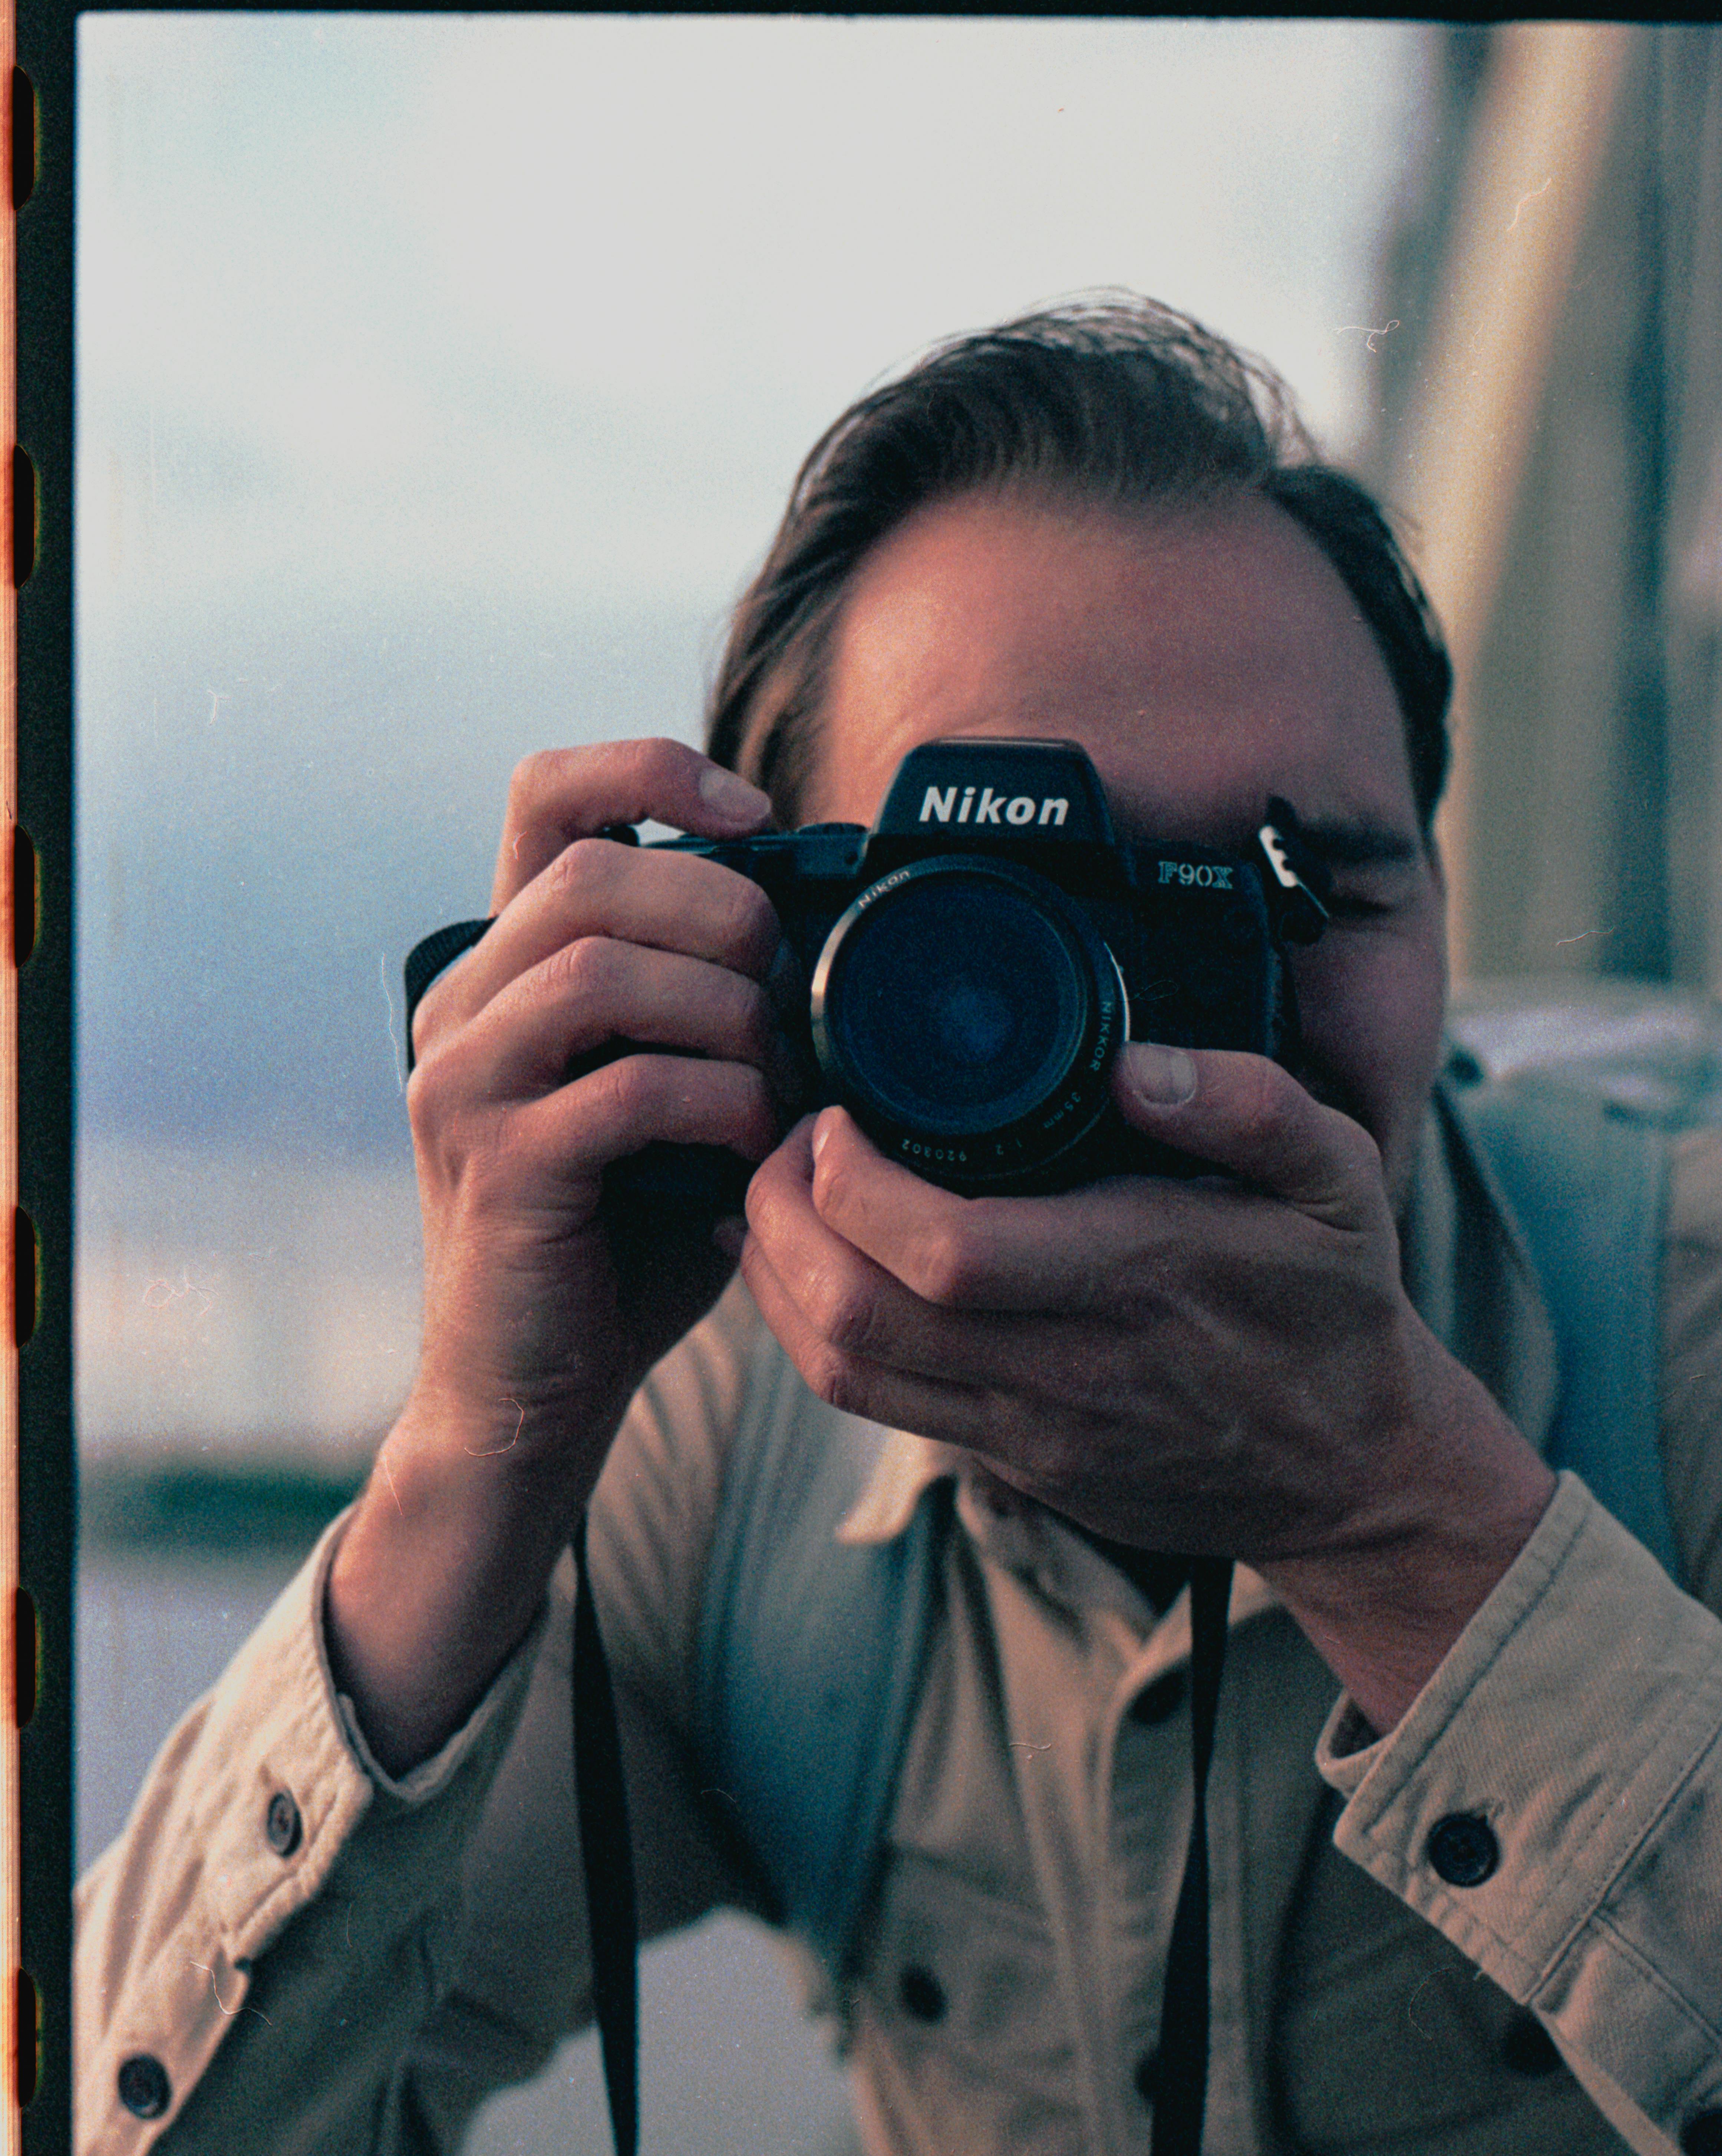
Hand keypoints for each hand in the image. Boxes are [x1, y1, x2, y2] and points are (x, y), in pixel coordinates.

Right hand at [404, 738, 787, 1468]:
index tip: (754, 815)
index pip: (548, 795)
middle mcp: (464, 1006)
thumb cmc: (622, 1239)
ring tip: (778, 1076)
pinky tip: (755, 1144)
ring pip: (602, 970)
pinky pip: (627, 1089)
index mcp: (506, 968)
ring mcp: (463, 1082)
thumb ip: (708, 1007)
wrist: (536, 1386)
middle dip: (719, 912)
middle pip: (592, 874)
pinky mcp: (496, 1164)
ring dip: (723, 1013)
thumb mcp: (669, 1094)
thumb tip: (824, 936)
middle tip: (786, 991)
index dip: (653, 769)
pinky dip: (718, 1105)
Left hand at [739, 1044, 1554, 1729]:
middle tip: (779, 1144)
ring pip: (843, 1371)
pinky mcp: (1007, 1462)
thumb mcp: (1341, 1184)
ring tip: (771, 1199)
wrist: (1353, 1472)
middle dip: (779, 1220)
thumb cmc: (1334, 1311)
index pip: (944, 1250)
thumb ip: (1251, 1104)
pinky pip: (872, 1406)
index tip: (832, 1114)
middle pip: (860, 1314)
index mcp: (1135, 1282)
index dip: (850, 1181)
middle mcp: (1065, 1368)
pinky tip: (807, 1267)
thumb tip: (1139, 1063)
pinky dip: (811, 1332)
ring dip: (775, 1281)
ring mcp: (1027, 1428)